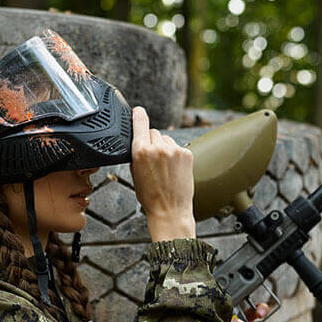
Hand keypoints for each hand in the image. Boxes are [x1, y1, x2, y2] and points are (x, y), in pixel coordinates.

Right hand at [129, 106, 195, 240]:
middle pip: (153, 132)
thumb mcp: (135, 174)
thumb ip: (137, 154)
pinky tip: (174, 170)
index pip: (140, 121)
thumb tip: (141, 142)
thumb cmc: (151, 197)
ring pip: (166, 140)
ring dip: (165, 148)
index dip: (138, 114)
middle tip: (153, 160)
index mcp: (140, 151)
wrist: (170, 210)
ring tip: (165, 168)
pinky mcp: (187, 154)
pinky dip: (175, 155)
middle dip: (152, 142)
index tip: (138, 111)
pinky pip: (178, 147)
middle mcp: (158, 147)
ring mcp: (174, 150)